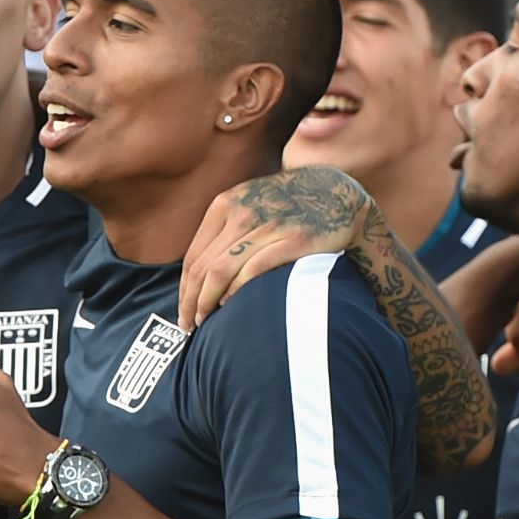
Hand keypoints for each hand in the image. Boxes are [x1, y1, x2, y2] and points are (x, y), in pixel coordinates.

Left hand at [179, 166, 374, 330]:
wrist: (335, 193)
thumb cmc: (287, 207)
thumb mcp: (250, 203)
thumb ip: (224, 230)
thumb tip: (196, 273)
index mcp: (226, 204)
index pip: (193, 256)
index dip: (184, 289)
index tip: (183, 310)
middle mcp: (243, 212)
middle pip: (203, 267)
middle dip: (191, 301)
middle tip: (189, 324)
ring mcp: (268, 225)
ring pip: (221, 270)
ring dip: (208, 301)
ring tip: (206, 320)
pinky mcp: (294, 239)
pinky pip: (254, 269)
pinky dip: (237, 290)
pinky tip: (231, 304)